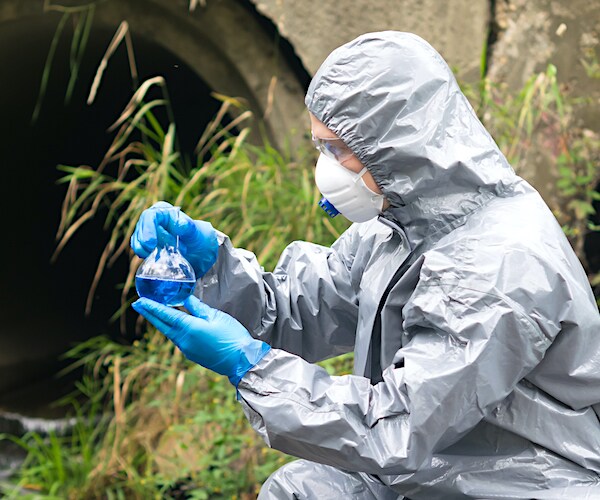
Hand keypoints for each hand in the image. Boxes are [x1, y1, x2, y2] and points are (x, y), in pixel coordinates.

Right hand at [130, 201, 217, 276]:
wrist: (192, 247)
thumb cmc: (192, 235)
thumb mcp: (193, 231)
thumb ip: (188, 227)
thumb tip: (180, 225)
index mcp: (161, 210)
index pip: (149, 217)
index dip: (148, 230)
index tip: (152, 244)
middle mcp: (149, 219)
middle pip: (143, 232)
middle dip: (157, 245)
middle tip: (176, 251)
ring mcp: (144, 231)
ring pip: (139, 243)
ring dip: (153, 252)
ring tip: (172, 253)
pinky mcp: (142, 243)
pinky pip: (138, 250)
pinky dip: (147, 256)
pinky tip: (161, 257)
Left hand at [132, 296, 270, 385]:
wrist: (241, 360)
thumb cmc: (232, 336)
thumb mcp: (216, 316)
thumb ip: (198, 307)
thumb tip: (185, 299)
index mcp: (189, 328)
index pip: (166, 315)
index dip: (152, 307)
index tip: (139, 301)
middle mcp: (183, 340)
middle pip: (162, 325)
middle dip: (150, 314)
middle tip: (137, 305)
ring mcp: (187, 349)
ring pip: (170, 333)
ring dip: (161, 322)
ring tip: (154, 312)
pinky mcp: (192, 354)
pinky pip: (178, 339)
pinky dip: (172, 330)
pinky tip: (174, 325)